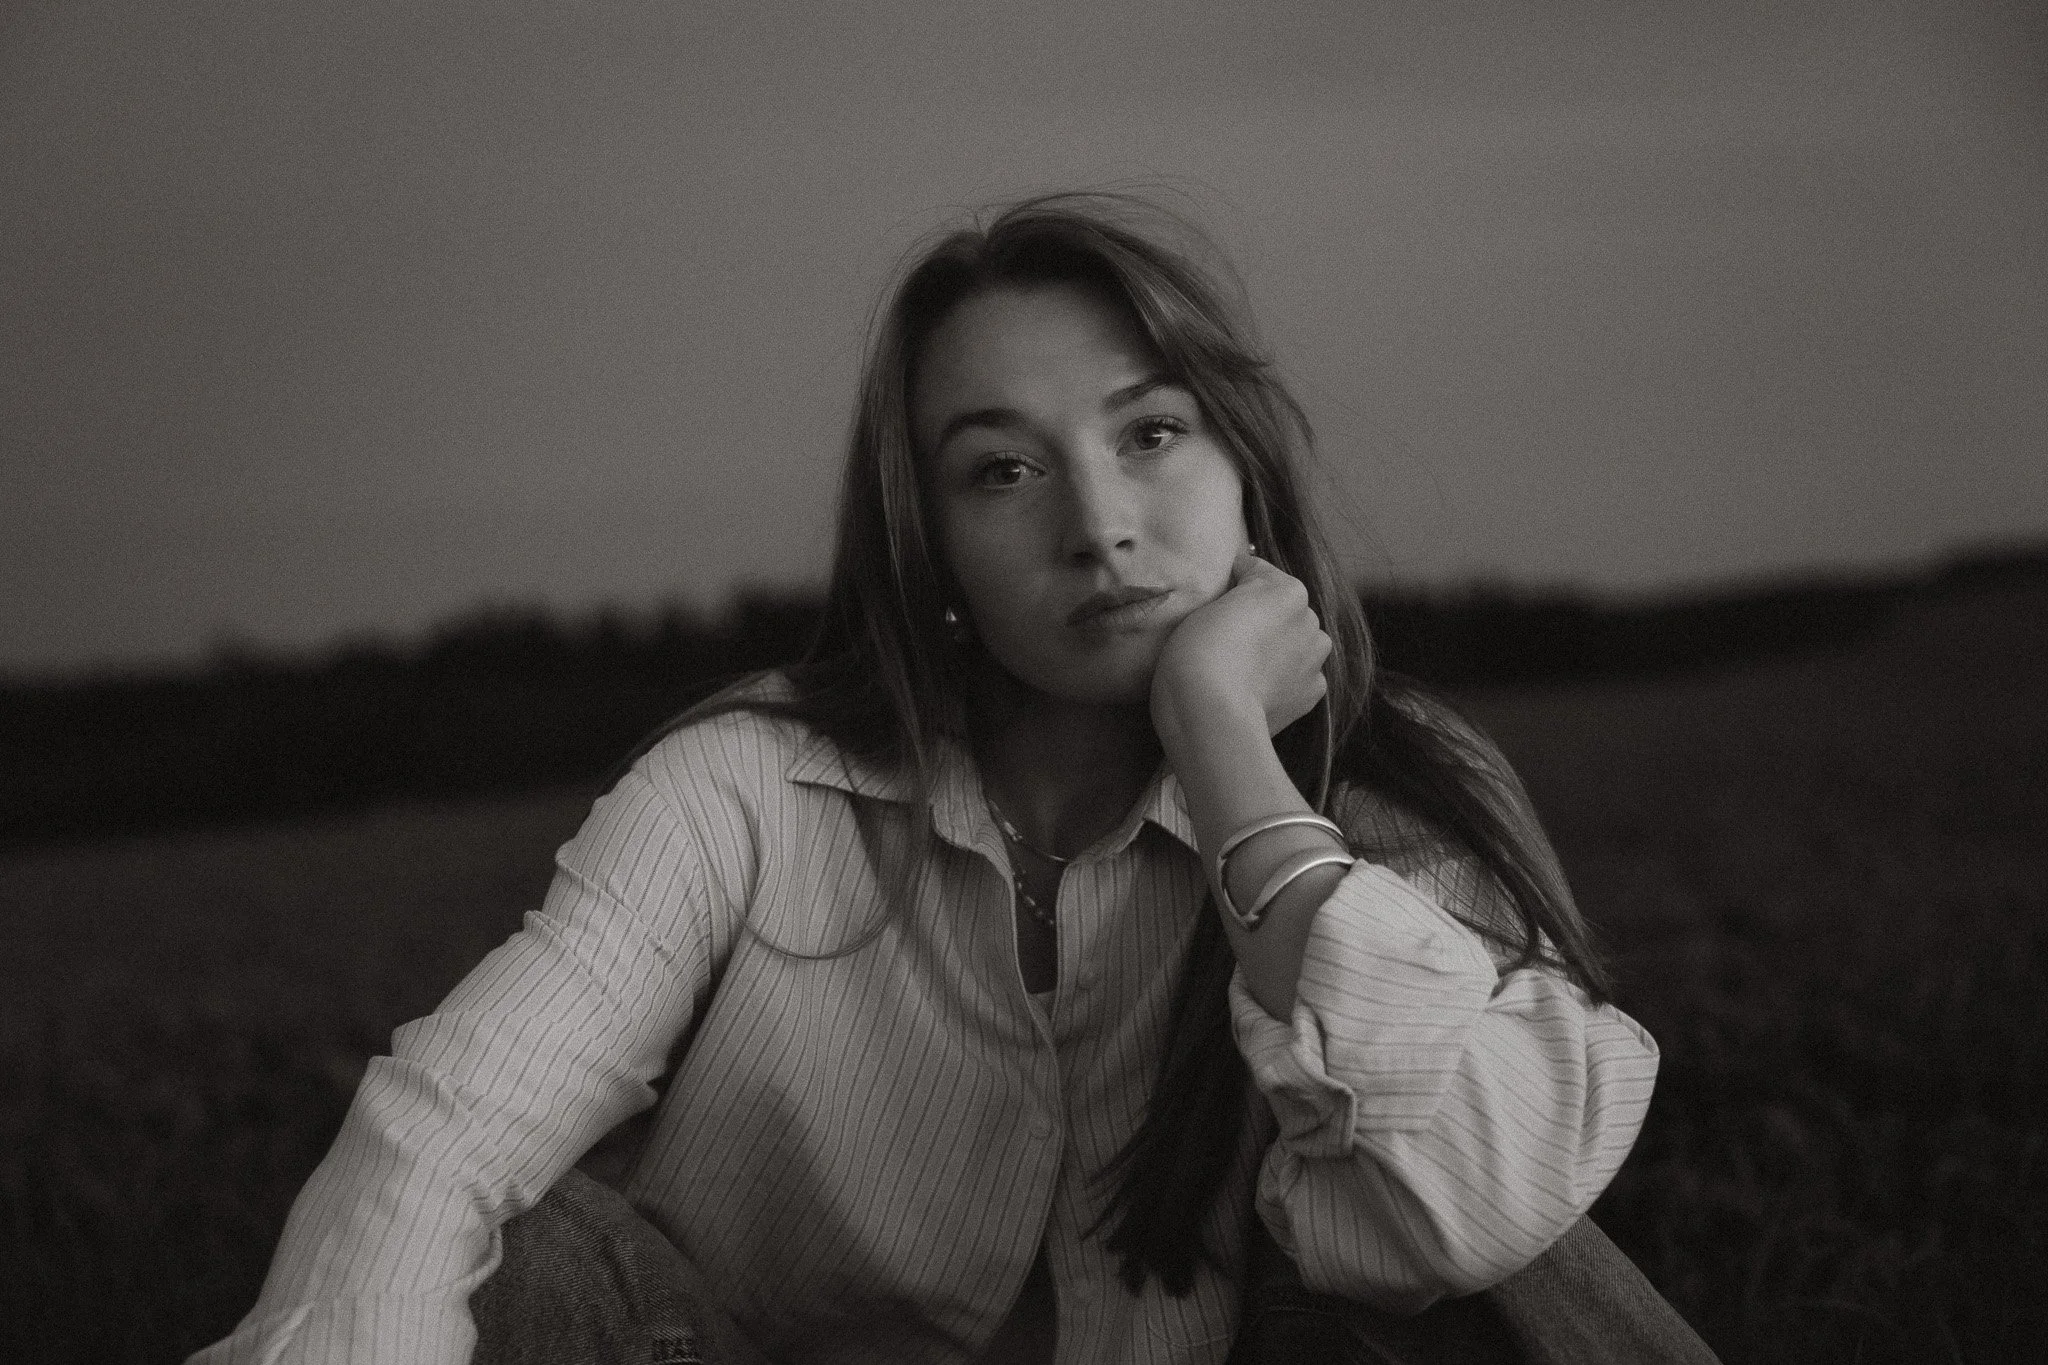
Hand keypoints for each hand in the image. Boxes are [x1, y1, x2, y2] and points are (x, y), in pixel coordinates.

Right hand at [1151, 550, 1331, 741]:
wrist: (1212, 712)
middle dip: (1261, 619)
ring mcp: (1315, 658)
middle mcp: (1310, 618)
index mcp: (1286, 589)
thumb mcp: (1205, 604)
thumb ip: (1231, 595)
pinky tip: (1256, 689)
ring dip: (1277, 649)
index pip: (1254, 573)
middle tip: (1226, 640)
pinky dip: (1282, 681)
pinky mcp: (1313, 693)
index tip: (1213, 602)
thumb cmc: (1198, 652)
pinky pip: (1298, 677)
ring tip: (1244, 669)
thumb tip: (1237, 597)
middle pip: (1281, 610)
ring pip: (1295, 644)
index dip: (1231, 585)